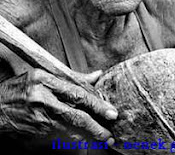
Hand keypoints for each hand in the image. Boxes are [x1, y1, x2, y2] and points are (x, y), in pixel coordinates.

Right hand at [0, 69, 117, 143]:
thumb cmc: (20, 89)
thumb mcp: (42, 76)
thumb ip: (71, 78)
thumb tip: (96, 75)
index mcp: (44, 80)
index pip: (76, 92)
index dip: (96, 103)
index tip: (110, 110)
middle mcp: (41, 98)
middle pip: (75, 112)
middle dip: (96, 123)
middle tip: (111, 129)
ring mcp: (37, 117)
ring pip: (69, 128)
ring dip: (87, 134)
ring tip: (103, 138)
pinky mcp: (33, 131)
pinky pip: (58, 137)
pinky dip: (72, 140)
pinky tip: (84, 142)